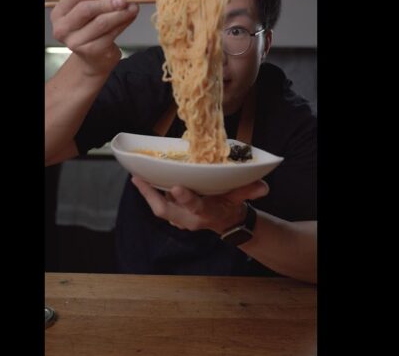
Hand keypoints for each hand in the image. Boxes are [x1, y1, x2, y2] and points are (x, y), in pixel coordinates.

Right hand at [50, 0, 138, 75]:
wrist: (93, 58)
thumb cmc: (89, 29)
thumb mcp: (88, 6)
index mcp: (59, 14)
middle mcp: (63, 29)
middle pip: (86, 10)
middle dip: (107, 2)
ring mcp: (76, 42)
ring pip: (101, 23)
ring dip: (120, 13)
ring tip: (132, 7)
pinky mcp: (92, 51)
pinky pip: (110, 34)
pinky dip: (123, 24)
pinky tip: (130, 17)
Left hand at [131, 177, 268, 233]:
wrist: (226, 222)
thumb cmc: (231, 206)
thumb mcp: (241, 198)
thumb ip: (250, 191)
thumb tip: (263, 187)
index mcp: (206, 213)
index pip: (195, 207)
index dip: (186, 199)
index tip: (176, 187)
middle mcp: (189, 218)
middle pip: (166, 210)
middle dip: (151, 196)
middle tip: (139, 179)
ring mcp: (178, 218)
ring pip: (159, 208)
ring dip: (147, 193)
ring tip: (136, 176)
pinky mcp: (173, 213)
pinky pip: (158, 204)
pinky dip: (149, 192)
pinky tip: (141, 178)